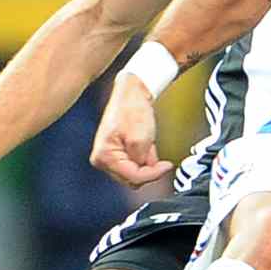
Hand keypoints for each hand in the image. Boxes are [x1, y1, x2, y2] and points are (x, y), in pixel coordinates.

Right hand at [90, 71, 174, 187]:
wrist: (132, 91)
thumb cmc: (133, 109)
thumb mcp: (141, 139)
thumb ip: (142, 162)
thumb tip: (144, 173)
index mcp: (104, 157)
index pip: (133, 177)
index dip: (153, 174)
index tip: (167, 166)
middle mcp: (102, 159)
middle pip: (132, 178)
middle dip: (148, 168)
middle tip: (157, 152)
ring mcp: (108, 156)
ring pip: (134, 172)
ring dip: (146, 161)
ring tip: (148, 141)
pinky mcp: (116, 152)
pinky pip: (134, 163)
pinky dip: (144, 156)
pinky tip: (146, 142)